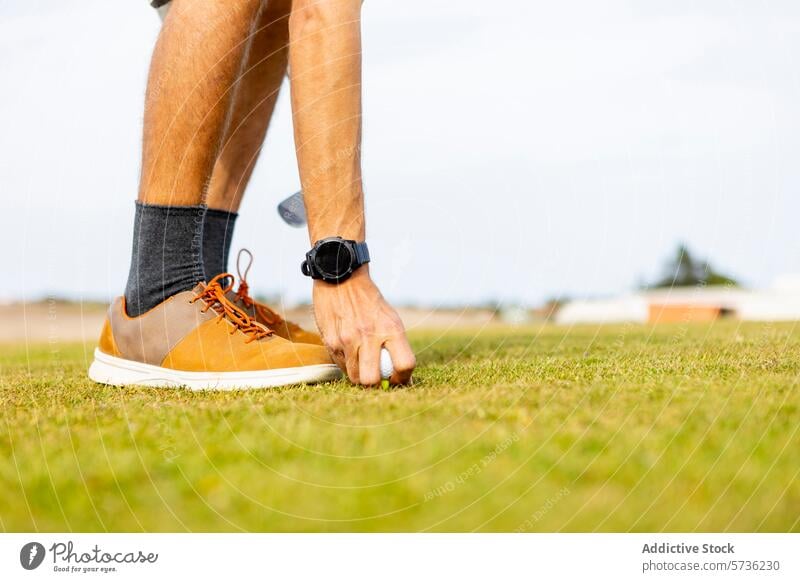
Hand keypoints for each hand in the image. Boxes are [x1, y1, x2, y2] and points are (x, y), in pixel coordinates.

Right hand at [313, 267, 415, 385]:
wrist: (342, 278)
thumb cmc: (369, 302)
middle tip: (377, 378)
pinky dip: (346, 364)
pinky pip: (341, 365)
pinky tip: (349, 350)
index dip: (402, 378)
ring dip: (359, 375)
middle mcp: (370, 335)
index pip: (405, 364)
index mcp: (391, 328)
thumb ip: (395, 344)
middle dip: (376, 384)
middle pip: (372, 380)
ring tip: (362, 363)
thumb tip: (400, 375)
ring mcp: (348, 339)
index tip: (397, 379)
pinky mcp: (332, 341)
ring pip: (354, 377)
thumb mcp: (390, 318)